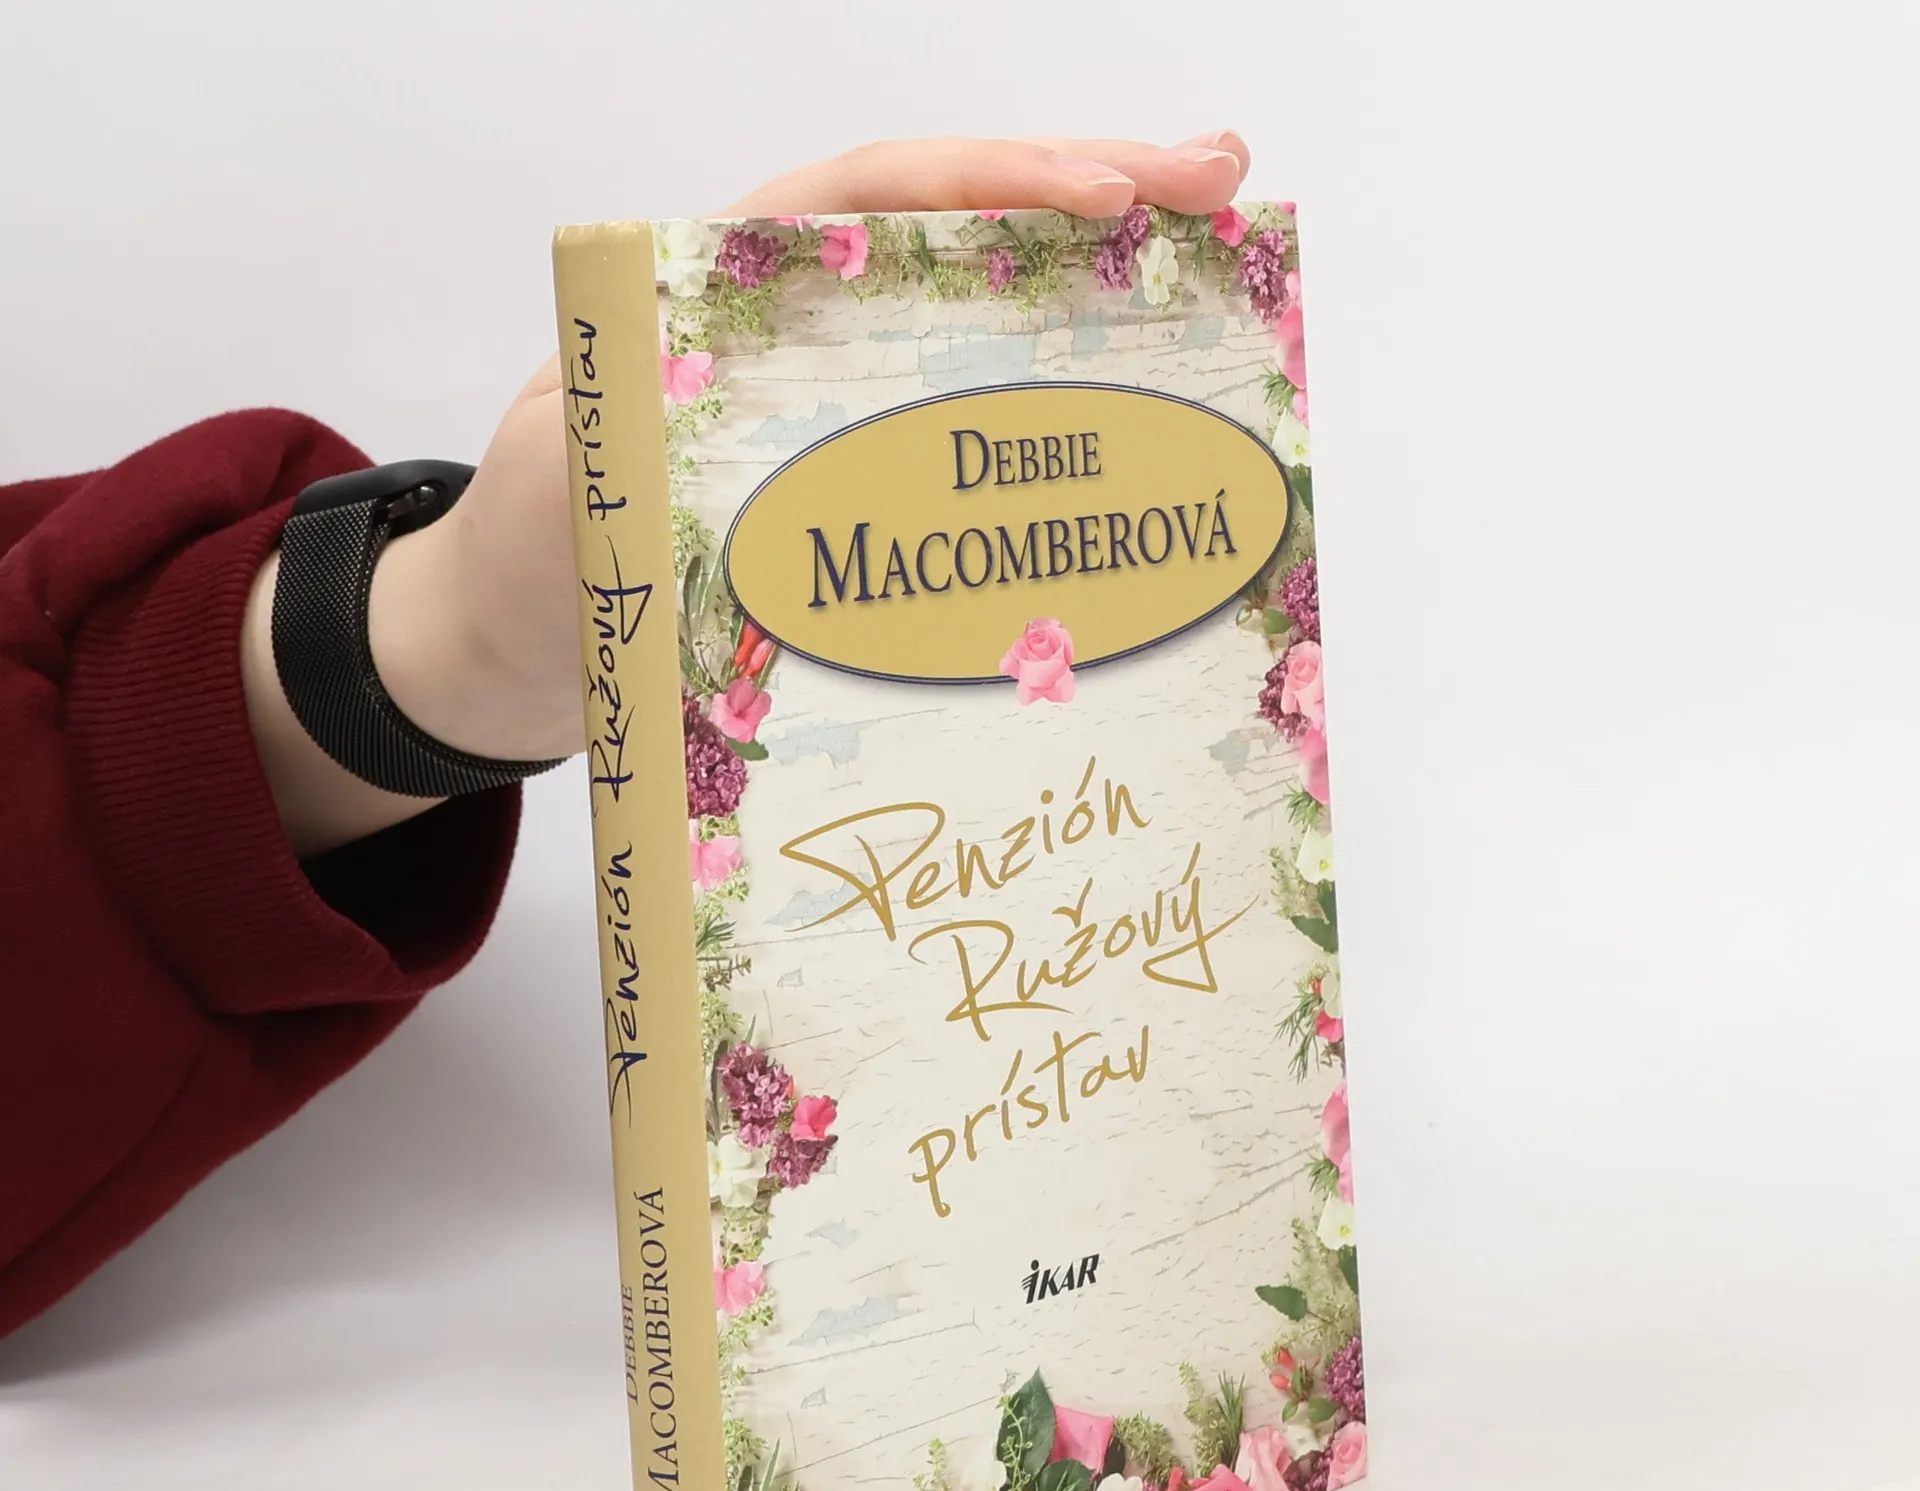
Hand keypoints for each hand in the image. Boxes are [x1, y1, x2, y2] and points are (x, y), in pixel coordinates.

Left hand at [244, 134, 1251, 854]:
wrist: (530, 639)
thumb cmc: (542, 549)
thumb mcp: (555, 488)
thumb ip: (601, 439)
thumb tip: (676, 413)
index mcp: (730, 291)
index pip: (872, 197)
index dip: (992, 183)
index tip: (1104, 191)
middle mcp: (808, 328)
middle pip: (962, 233)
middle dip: (1094, 196)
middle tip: (1224, 187)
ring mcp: (852, 404)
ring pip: (991, 323)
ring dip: (1105, 293)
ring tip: (1226, 262)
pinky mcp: (877, 483)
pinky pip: (982, 433)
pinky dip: (1064, 415)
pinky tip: (1146, 423)